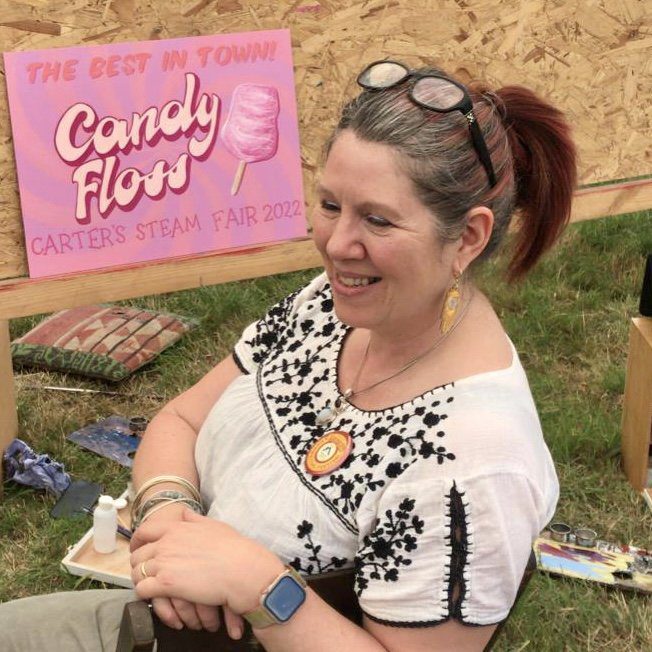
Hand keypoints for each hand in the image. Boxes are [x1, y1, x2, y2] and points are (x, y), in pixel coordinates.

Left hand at [131, 505, 240, 634]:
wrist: (240, 568)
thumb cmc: (232, 548)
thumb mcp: (213, 526)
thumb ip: (194, 519)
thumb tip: (184, 514)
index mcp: (177, 528)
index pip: (145, 530)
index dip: (137, 541)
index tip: (137, 548)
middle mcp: (166, 543)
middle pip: (138, 554)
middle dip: (138, 564)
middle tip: (144, 572)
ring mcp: (164, 563)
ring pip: (137, 573)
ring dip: (141, 581)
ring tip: (150, 588)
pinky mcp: (165, 583)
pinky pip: (142, 590)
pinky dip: (145, 595)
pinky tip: (155, 597)